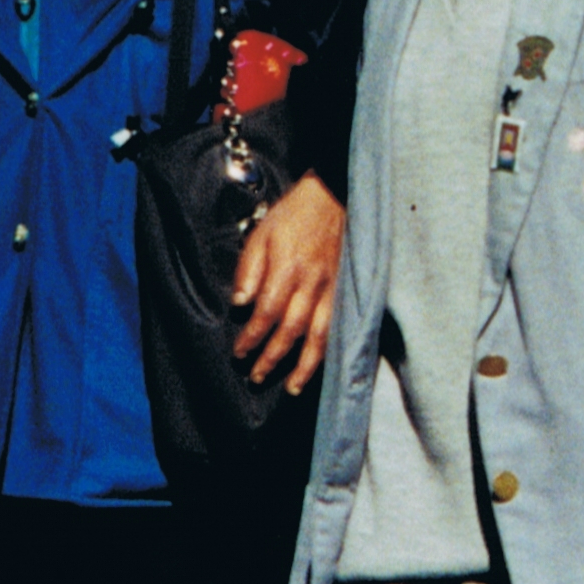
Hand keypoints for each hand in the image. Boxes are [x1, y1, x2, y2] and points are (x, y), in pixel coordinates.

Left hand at [232, 173, 345, 394]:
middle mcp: (311, 283)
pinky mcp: (344, 289)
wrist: (334, 196)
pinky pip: (337, 326)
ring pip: (320, 335)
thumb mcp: (261, 233)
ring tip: (292, 387)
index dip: (251, 337)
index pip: (266, 313)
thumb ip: (249, 269)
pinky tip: (320, 364)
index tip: (239, 352)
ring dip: (305, 365)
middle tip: (256, 377)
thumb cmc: (294, 214)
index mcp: (287, 269)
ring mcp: (332, 288)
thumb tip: (240, 303)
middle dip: (272, 358)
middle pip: (291, 330)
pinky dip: (328, 349)